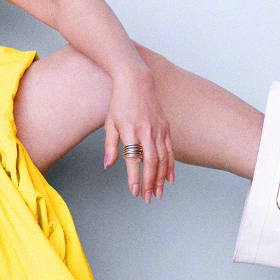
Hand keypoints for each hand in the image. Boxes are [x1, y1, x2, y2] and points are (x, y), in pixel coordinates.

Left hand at [103, 64, 174, 201]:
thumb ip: (110, 146)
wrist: (136, 81)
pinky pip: (170, 149)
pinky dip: (170, 165)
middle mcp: (147, 131)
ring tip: (158, 193)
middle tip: (148, 198)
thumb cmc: (119, 102)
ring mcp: (159, 129)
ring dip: (161, 178)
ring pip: (163, 158)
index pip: (134, 160)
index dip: (135, 178)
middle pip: (151, 162)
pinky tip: (169, 178)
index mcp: (131, 131)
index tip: (134, 191)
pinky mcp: (165, 127)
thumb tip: (108, 166)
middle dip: (150, 183)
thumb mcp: (110, 123)